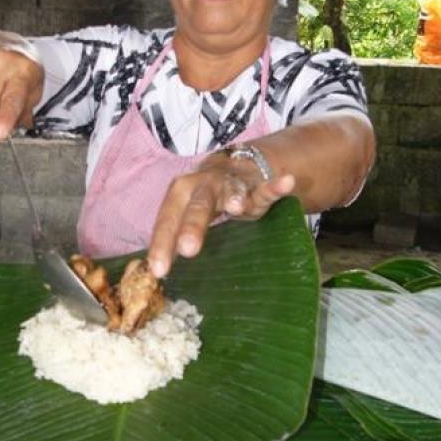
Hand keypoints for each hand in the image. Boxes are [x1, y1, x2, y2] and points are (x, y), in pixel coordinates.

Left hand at [147, 151, 294, 277]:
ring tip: (238, 207)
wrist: (236, 165)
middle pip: (197, 206)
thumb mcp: (187, 215)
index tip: (159, 271)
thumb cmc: (205, 200)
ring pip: (231, 192)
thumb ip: (174, 238)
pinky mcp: (258, 184)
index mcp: (180, 195)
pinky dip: (276, 185)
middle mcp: (203, 185)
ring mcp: (232, 183)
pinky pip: (267, 186)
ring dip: (234, 197)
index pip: (168, 220)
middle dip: (192, 226)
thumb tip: (153, 275)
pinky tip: (286, 181)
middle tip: (188, 250)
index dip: (162, 244)